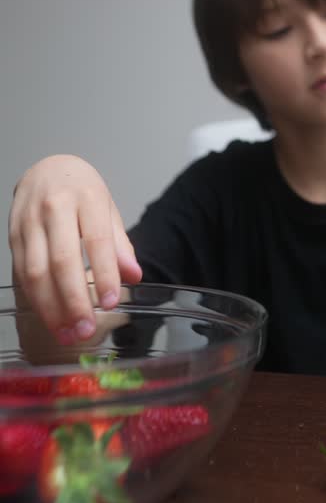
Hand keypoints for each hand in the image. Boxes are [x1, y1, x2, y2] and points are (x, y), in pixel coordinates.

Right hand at [8, 154, 142, 344]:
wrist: (46, 169)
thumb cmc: (81, 190)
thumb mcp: (107, 209)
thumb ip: (119, 243)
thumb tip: (134, 276)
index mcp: (87, 197)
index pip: (97, 240)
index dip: (104, 274)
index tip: (112, 302)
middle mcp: (55, 207)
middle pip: (62, 260)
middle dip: (74, 300)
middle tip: (86, 329)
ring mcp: (30, 221)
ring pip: (36, 272)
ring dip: (51, 308)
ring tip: (67, 333)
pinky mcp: (13, 235)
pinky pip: (22, 272)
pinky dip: (36, 299)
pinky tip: (50, 317)